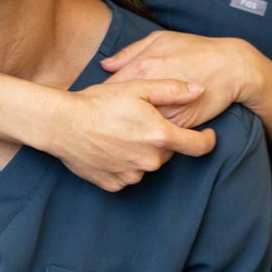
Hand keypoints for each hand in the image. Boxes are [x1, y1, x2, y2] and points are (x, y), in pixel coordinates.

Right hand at [50, 79, 217, 191]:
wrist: (63, 125)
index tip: (208, 134)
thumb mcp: (138, 87)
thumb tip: (200, 88)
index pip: (198, 146)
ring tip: (123, 130)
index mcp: (160, 136)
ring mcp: (132, 176)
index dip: (207, 140)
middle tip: (143, 119)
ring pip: (149, 163)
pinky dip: (126, 161)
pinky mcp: (114, 184)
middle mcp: (150, 161)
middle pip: (168, 151)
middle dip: (163, 137)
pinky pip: (129, 174)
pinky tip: (112, 145)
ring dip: (144, 149)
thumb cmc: (100, 102)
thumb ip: (173, 89)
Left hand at [101, 30, 257, 129]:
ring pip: (137, 126)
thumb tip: (106, 65)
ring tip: (118, 128)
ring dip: (128, 128)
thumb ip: (129, 52)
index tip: (95, 102)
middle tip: (103, 118)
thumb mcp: (160, 40)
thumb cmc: (195, 49)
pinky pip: (157, 134)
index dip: (100, 97)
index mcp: (143, 66)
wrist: (232, 66)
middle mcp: (152, 91)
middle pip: (120, 110)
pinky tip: (143, 132)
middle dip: (110, 115)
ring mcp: (165, 110)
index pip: (110, 88)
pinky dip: (148, 134)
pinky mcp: (180, 125)